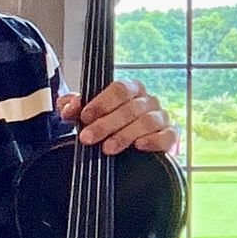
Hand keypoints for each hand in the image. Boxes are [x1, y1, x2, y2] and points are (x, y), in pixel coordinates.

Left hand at [57, 79, 177, 154]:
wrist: (127, 148)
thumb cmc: (108, 124)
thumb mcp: (89, 114)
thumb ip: (75, 107)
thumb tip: (66, 106)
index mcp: (131, 89)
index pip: (119, 89)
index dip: (101, 103)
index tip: (85, 116)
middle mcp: (148, 100)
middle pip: (130, 108)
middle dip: (106, 124)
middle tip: (88, 138)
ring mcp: (161, 117)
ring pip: (147, 122)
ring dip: (124, 135)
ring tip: (107, 148)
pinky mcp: (170, 136)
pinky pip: (167, 136)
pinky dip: (154, 140)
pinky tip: (139, 146)